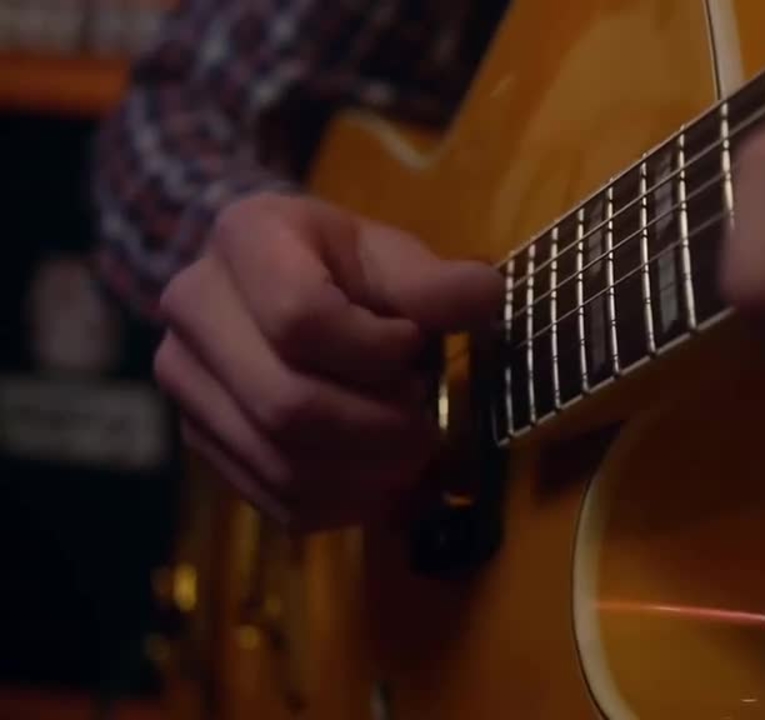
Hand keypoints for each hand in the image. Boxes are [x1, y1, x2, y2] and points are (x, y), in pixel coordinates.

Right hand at [155, 192, 501, 531]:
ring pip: (280, 462)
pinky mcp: (198, 438)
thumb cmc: (343, 265)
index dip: (375, 351)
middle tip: (425, 421)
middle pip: (287, 404)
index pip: (302, 319)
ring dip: (366, 475)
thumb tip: (485, 298)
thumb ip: (434, 283)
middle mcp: (192, 308)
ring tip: (409, 450)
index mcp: (245, 238)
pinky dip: (341, 504)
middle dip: (379, 429)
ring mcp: (184, 380)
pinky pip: (271, 497)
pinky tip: (379, 482)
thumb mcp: (390, 256)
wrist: (274, 283)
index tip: (414, 345)